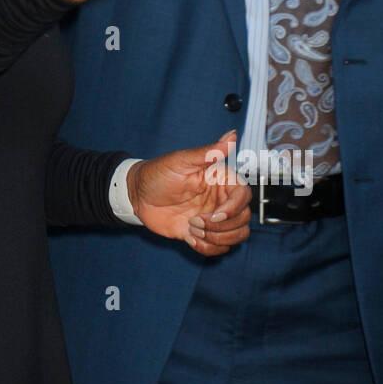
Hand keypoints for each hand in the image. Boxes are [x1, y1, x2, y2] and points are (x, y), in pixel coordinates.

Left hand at [127, 131, 250, 255]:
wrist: (138, 195)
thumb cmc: (158, 173)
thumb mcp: (182, 161)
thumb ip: (209, 152)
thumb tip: (232, 135)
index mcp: (220, 181)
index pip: (244, 196)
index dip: (235, 208)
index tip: (215, 213)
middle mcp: (220, 200)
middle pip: (244, 219)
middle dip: (223, 226)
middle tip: (196, 220)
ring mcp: (213, 218)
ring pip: (236, 235)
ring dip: (216, 238)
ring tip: (192, 227)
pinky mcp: (202, 233)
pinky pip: (218, 248)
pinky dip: (206, 248)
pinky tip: (188, 236)